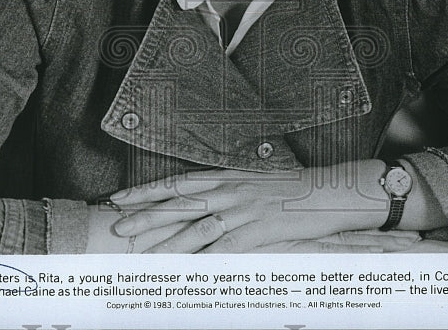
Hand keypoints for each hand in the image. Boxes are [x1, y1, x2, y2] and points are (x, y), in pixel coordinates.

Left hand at [110, 161, 392, 253]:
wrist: (330, 191)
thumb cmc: (294, 187)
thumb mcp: (255, 179)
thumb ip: (228, 188)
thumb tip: (201, 199)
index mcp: (227, 176)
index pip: (178, 183)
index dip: (147, 190)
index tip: (120, 198)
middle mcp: (230, 190)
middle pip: (180, 204)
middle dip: (146, 216)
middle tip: (117, 227)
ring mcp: (244, 209)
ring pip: (198, 228)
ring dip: (167, 242)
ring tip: (142, 255)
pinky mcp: (260, 230)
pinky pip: (227, 248)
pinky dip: (205, 261)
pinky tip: (187, 271)